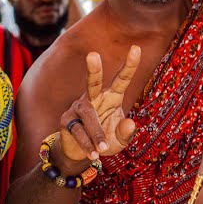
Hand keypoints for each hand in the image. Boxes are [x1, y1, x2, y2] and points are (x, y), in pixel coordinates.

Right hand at [57, 46, 143, 165]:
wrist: (81, 155)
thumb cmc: (104, 142)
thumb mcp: (119, 142)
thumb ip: (126, 134)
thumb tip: (130, 122)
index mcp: (112, 97)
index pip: (122, 79)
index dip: (129, 65)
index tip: (136, 48)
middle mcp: (94, 98)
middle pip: (93, 82)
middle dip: (94, 69)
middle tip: (93, 54)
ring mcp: (78, 108)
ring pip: (88, 114)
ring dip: (96, 133)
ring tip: (103, 149)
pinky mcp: (66, 120)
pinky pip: (78, 131)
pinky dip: (87, 144)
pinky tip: (94, 155)